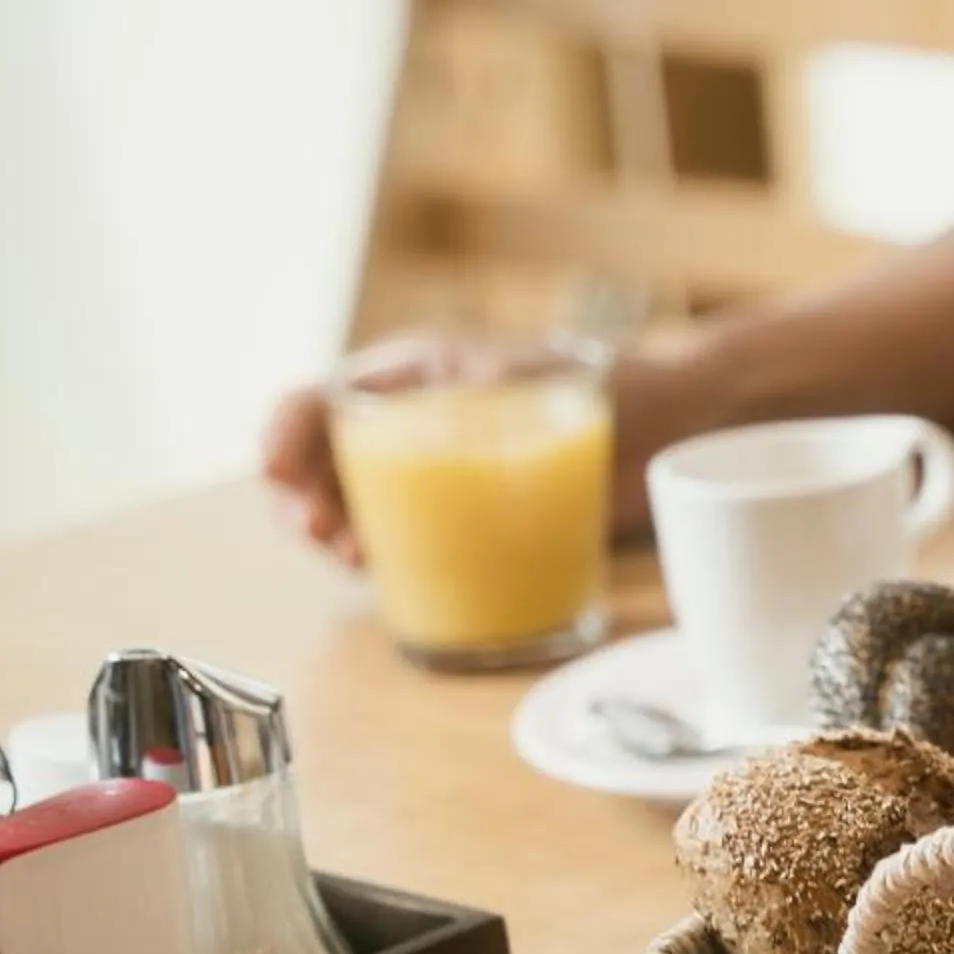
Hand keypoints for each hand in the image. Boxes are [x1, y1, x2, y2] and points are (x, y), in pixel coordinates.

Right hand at [260, 339, 698, 558]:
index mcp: (413, 377)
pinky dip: (380, 563)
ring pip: (354, 510)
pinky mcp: (467, 522)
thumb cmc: (612, 380)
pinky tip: (380, 577)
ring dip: (335, 536)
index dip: (283, 435)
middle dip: (302, 500)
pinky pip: (405, 544)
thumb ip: (500, 387)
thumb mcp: (540, 377)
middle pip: (320, 465)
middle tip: (322, 533)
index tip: (277, 475)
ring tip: (352, 558)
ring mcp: (436, 478)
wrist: (675, 424)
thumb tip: (475, 394)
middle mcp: (413, 426)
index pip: (319, 399)